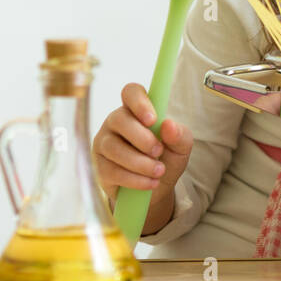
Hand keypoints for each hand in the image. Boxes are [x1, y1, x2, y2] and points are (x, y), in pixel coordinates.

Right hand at [94, 83, 192, 205]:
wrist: (156, 189)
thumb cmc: (167, 159)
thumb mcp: (181, 147)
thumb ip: (179, 135)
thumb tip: (168, 125)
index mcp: (136, 109)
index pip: (130, 92)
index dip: (139, 102)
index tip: (152, 119)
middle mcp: (115, 122)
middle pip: (119, 119)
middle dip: (142, 138)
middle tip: (159, 152)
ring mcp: (104, 143)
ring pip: (114, 148)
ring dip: (140, 162)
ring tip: (158, 171)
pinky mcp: (99, 167)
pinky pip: (112, 171)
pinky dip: (134, 179)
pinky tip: (150, 183)